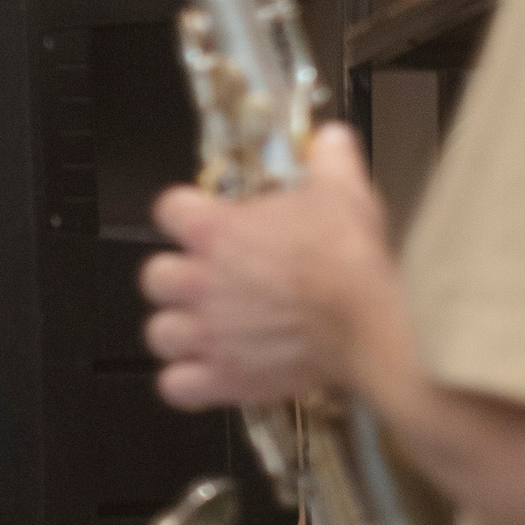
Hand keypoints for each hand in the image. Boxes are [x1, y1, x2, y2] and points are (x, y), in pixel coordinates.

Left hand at [139, 125, 394, 410]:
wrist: (372, 324)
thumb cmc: (352, 258)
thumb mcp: (343, 190)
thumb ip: (327, 158)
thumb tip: (329, 137)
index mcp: (216, 230)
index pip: (167, 209)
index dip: (184, 214)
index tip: (205, 221)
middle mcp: (199, 281)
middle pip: (153, 277)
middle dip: (176, 279)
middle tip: (208, 281)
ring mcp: (207, 333)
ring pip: (159, 333)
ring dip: (179, 331)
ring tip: (207, 329)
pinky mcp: (222, 379)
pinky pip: (175, 387)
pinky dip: (187, 383)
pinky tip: (208, 373)